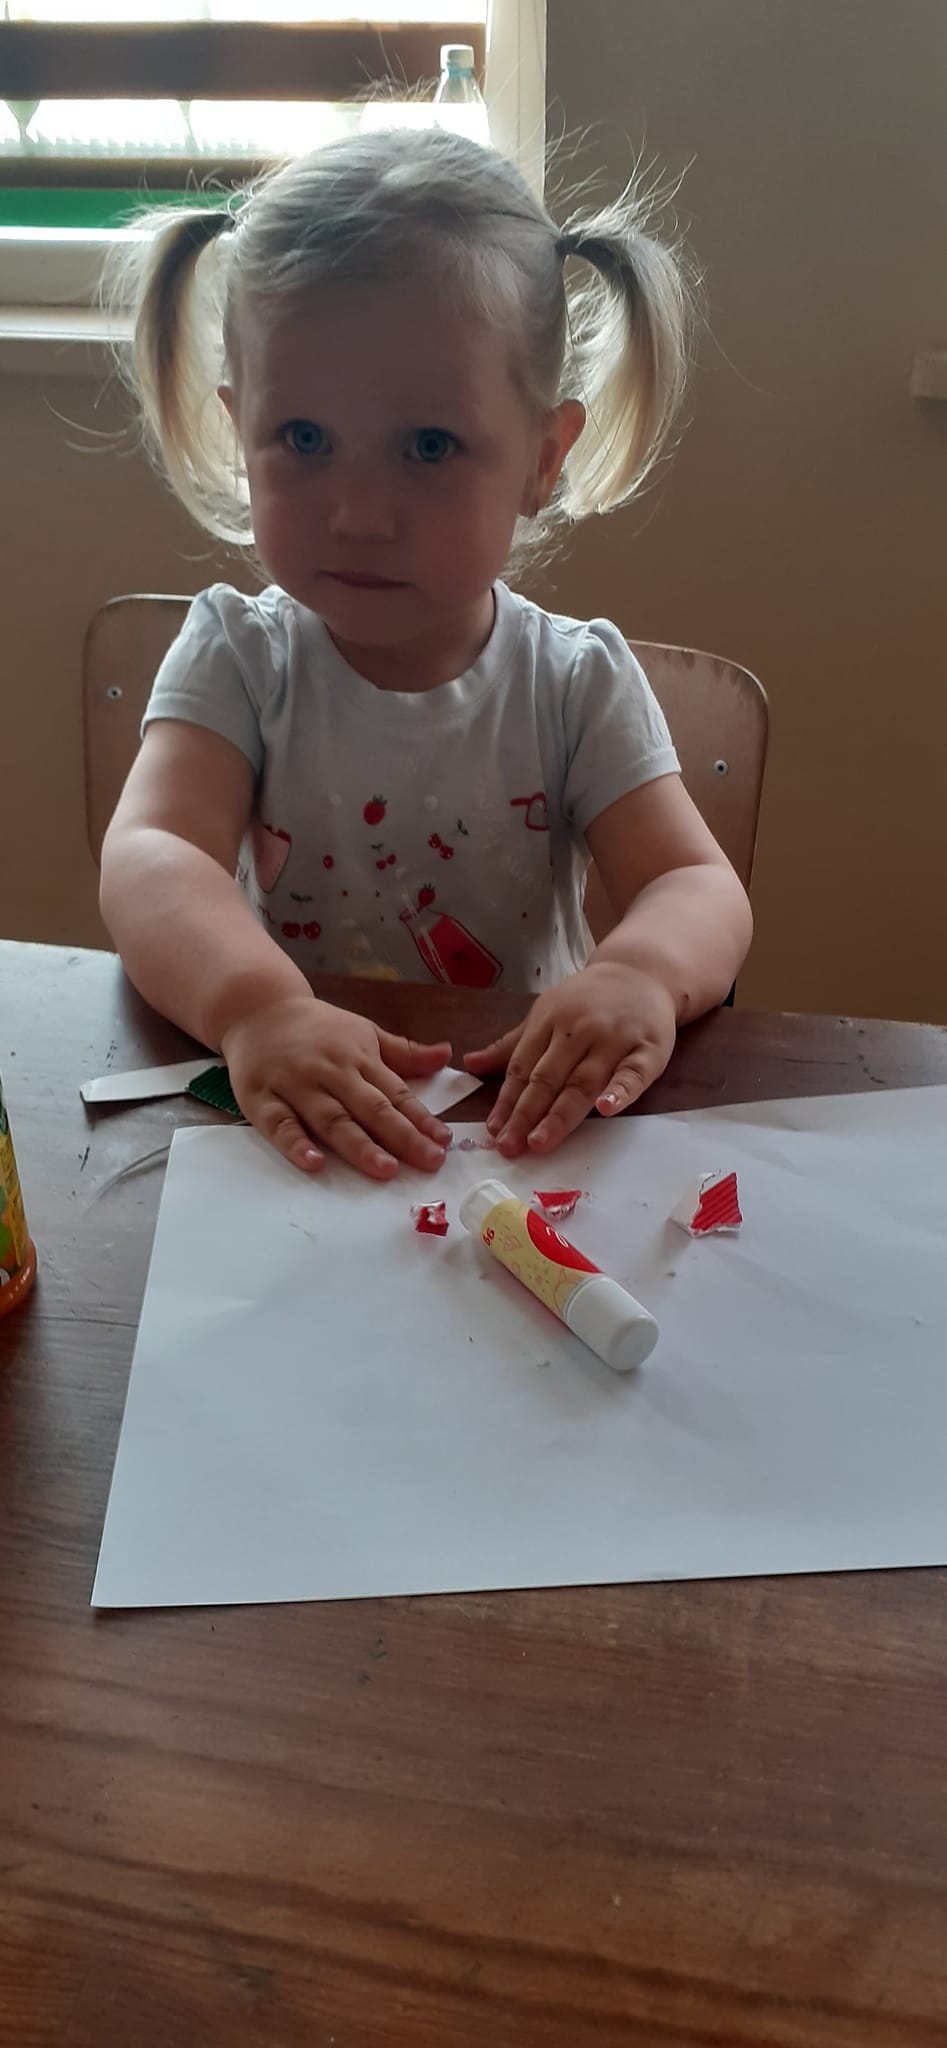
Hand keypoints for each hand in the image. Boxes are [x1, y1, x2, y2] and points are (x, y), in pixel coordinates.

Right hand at [221, 995, 453, 1178]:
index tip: (443, 1141)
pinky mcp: (261, 1099)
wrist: (257, 1008)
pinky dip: (295, 1143)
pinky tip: (314, 1162)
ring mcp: (295, 1086)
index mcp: (358, 1057)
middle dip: (402, 1136)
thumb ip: (403, 1051)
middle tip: (429, 1161)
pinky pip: (279, 1124)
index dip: (421, 1118)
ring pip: (330, 1119)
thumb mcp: (363, 1032)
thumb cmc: (316, 1028)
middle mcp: (330, 1071)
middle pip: (370, 1107)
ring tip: (385, 1168)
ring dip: (358, 1145)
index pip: (395, 1092)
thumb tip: (446, 1055)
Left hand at [463, 961, 676, 1157]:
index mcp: (549, 1021)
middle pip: (549, 1077)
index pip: (523, 1067)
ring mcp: (614, 1039)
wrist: (640, 972)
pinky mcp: (648, 1049)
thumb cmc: (587, 1000)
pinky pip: (634, 1073)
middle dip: (526, 1113)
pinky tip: (606, 1109)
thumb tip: (469, 1064)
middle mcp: (579, 1030)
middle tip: (509, 1145)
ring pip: (585, 1080)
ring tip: (541, 1140)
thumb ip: (511, 1045)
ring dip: (561, 1113)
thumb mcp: (545, 1014)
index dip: (507, 1101)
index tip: (493, 1130)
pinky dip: (621, 1091)